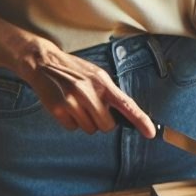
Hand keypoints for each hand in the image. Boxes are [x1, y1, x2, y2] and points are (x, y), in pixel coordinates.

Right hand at [0, 9, 155, 136]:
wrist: (44, 62)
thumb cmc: (73, 70)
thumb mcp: (96, 75)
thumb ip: (108, 93)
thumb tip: (123, 113)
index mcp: (103, 82)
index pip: (126, 104)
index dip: (141, 119)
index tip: (151, 133)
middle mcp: (90, 91)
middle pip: (107, 125)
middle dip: (101, 121)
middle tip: (91, 108)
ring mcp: (74, 101)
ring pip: (89, 128)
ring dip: (85, 121)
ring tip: (76, 103)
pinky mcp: (59, 109)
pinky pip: (72, 128)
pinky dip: (70, 122)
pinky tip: (65, 107)